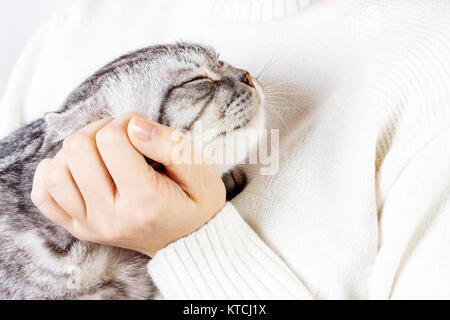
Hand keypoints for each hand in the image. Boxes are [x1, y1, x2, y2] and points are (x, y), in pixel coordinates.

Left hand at [31, 112, 225, 256]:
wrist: (187, 241)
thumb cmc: (195, 203)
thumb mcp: (200, 170)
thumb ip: (170, 144)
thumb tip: (133, 125)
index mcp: (145, 202)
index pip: (112, 141)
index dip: (126, 122)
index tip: (141, 130)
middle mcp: (112, 217)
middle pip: (78, 150)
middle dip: (100, 130)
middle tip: (122, 137)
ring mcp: (91, 226)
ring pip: (56, 171)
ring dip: (76, 150)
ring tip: (101, 152)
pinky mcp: (79, 228)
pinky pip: (44, 197)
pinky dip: (52, 173)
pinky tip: (75, 167)